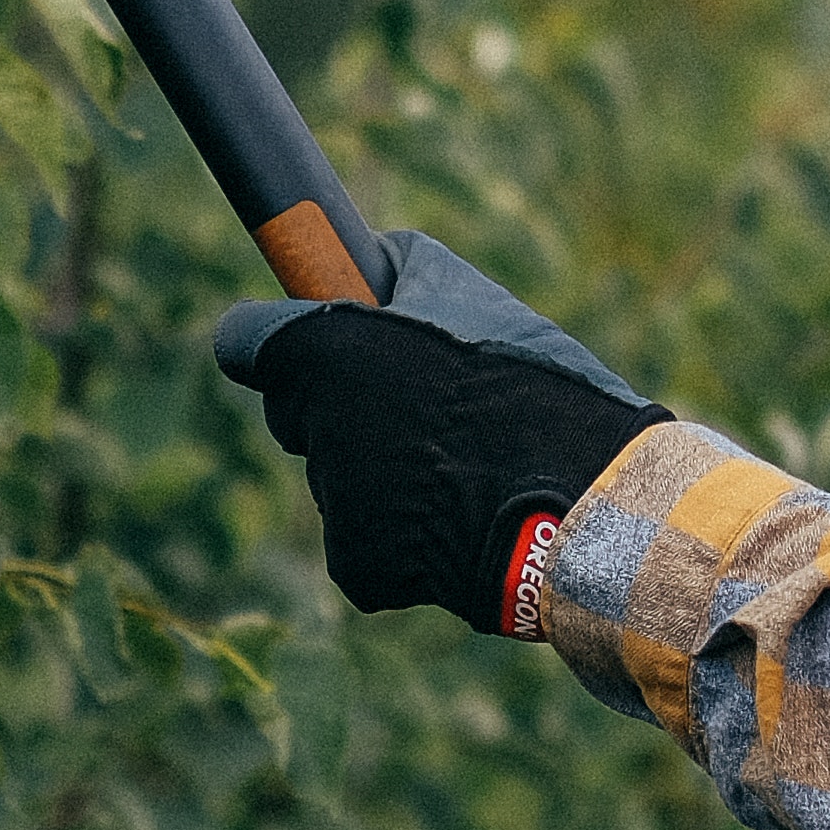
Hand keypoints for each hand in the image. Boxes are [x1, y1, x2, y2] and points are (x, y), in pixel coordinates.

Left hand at [211, 233, 664, 632]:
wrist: (582, 507)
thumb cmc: (537, 395)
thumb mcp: (478, 300)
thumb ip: (403, 271)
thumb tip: (365, 262)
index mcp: (325, 353)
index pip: (247, 341)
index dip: (285, 338)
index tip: (308, 337)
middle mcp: (312, 428)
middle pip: (302, 414)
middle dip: (348, 409)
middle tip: (427, 409)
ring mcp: (333, 503)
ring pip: (343, 480)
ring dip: (389, 472)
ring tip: (468, 465)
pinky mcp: (357, 567)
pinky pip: (367, 541)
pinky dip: (406, 535)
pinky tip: (460, 517)